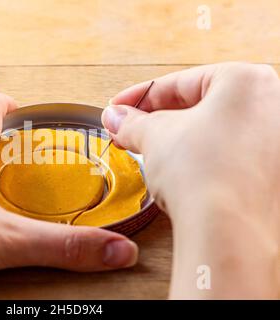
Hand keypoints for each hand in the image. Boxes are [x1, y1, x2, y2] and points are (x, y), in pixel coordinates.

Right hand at [102, 62, 279, 298]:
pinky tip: (180, 171)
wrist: (228, 232)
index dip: (140, 96)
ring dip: (178, 139)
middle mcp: (272, 104)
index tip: (120, 108)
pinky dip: (201, 156)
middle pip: (199, 105)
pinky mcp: (273, 172)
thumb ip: (133, 122)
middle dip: (157, 119)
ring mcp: (276, 140)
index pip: (180, 82)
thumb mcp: (155, 136)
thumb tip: (117, 117)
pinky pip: (228, 153)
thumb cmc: (204, 174)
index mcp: (246, 80)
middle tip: (131, 131)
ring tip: (151, 153)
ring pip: (214, 130)